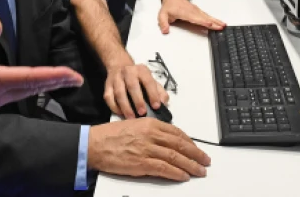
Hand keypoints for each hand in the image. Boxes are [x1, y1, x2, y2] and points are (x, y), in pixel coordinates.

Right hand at [0, 19, 83, 118]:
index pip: (32, 77)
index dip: (55, 76)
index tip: (73, 75)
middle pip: (34, 87)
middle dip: (56, 83)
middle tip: (76, 79)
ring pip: (25, 93)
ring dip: (44, 86)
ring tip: (59, 82)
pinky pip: (15, 96)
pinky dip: (29, 90)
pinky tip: (30, 87)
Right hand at [89, 119, 209, 181]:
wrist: (94, 144)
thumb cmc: (110, 135)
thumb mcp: (133, 125)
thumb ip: (150, 131)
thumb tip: (166, 141)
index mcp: (150, 123)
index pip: (176, 133)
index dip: (190, 142)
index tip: (196, 148)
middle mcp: (151, 134)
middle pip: (180, 145)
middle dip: (196, 154)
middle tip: (205, 160)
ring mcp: (147, 149)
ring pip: (176, 157)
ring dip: (191, 165)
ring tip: (200, 171)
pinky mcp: (142, 163)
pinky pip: (165, 168)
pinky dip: (177, 172)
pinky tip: (184, 176)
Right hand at [104, 63, 167, 118]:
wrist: (119, 65)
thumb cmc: (138, 77)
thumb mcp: (150, 79)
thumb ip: (159, 91)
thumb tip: (163, 103)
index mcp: (141, 70)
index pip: (148, 81)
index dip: (153, 94)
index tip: (156, 106)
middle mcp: (128, 72)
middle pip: (132, 86)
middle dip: (137, 100)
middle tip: (142, 113)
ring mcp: (115, 78)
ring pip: (119, 92)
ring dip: (125, 106)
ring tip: (131, 118)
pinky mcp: (107, 85)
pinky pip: (109, 97)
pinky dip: (114, 107)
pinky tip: (121, 114)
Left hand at [158, 0, 225, 33]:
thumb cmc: (169, 6)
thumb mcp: (162, 14)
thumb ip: (163, 23)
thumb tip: (165, 30)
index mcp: (185, 13)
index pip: (195, 18)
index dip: (202, 21)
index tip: (209, 24)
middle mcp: (193, 11)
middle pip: (204, 18)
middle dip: (213, 22)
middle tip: (221, 26)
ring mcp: (196, 11)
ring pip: (207, 16)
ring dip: (216, 21)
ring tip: (223, 25)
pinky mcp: (198, 11)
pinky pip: (207, 16)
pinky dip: (214, 19)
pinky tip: (219, 23)